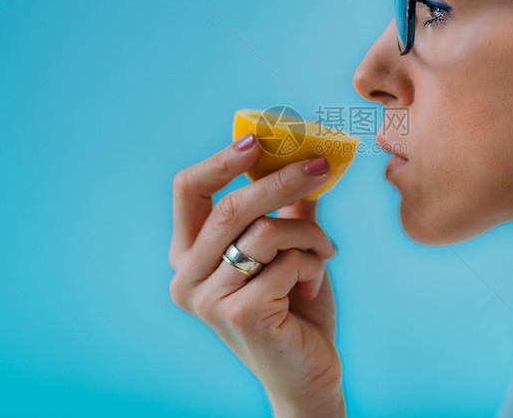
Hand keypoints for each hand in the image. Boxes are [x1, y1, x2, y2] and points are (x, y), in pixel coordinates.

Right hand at [169, 133, 345, 416]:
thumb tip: (305, 154)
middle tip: (320, 166)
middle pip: (231, 207)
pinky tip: (312, 285)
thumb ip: (286, 207)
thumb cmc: (292, 306)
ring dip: (308, 235)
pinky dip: (312, 264)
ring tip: (325, 251)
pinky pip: (286, 262)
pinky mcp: (240, 313)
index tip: (256, 140)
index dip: (219, 161)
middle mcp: (186, 276)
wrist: (305, 372)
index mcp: (189, 254)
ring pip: (265, 232)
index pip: (187, 191)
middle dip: (282, 181)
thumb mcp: (286, 248)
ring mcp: (208, 299)